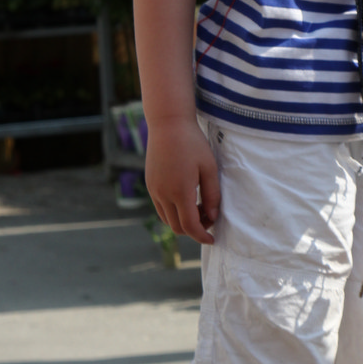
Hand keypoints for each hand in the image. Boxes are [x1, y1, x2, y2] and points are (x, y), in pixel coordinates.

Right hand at [145, 116, 220, 244]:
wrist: (168, 124)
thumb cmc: (192, 142)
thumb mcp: (209, 167)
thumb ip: (212, 195)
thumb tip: (212, 217)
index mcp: (180, 191)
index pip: (190, 226)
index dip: (202, 236)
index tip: (213, 240)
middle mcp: (163, 194)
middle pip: (177, 227)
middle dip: (194, 229)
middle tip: (209, 218)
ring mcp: (154, 190)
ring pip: (167, 219)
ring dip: (183, 221)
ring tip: (199, 207)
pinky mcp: (150, 184)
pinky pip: (160, 208)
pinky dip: (173, 212)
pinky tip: (186, 199)